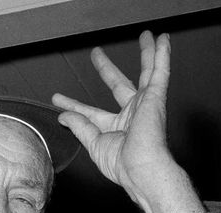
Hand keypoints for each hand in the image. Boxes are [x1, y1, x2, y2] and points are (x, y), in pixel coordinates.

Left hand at [52, 31, 203, 212]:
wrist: (140, 168)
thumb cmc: (122, 164)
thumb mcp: (94, 144)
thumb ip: (80, 126)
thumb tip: (64, 115)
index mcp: (114, 128)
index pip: (89, 112)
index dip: (72, 105)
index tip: (57, 99)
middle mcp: (130, 113)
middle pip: (117, 85)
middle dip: (106, 69)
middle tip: (95, 53)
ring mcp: (144, 104)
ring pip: (146, 72)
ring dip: (146, 54)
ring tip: (145, 35)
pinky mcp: (155, 98)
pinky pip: (160, 72)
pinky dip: (162, 55)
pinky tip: (163, 40)